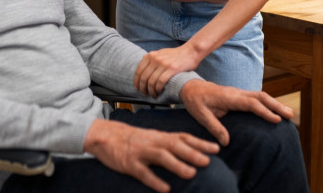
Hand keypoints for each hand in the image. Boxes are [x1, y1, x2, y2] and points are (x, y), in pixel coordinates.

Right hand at [83, 119, 219, 192]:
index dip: (200, 143)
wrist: (106, 135)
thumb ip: (170, 144)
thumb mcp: (153, 138)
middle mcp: (153, 142)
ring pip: (161, 157)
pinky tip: (165, 189)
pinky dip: (154, 180)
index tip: (217, 149)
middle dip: (192, 153)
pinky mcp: (130, 164)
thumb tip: (193, 152)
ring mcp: (141, 152)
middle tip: (208, 162)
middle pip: (175, 145)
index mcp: (160, 136)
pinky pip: (143, 172)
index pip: (183, 137)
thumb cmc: (133, 139)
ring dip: (177, 165)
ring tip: (191, 174)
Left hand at [134, 44, 201, 97]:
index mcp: (151, 55)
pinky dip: (158, 89)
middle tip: (144, 93)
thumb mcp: (161, 52)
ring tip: (153, 95)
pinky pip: (161, 82)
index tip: (137, 87)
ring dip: (151, 91)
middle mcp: (155, 59)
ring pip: (152, 81)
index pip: (139, 70)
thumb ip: (152, 57)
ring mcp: (163, 64)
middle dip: (143, 88)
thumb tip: (143, 59)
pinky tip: (159, 92)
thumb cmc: (176, 54)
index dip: (136, 81)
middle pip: (144, 77)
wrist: (190, 51)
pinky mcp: (172, 69)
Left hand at [180, 79, 294, 145]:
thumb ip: (214, 127)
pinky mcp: (239, 95)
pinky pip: (256, 97)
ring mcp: (238, 92)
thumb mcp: (201, 115)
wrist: (190, 87)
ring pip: (260, 95)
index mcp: (228, 97)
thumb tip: (226, 142)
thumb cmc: (195, 101)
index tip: (276, 119)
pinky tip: (276, 110)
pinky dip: (268, 102)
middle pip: (260, 96)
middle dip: (276, 105)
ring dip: (275, 103)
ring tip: (288, 113)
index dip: (264, 111)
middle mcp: (236, 93)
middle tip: (290, 115)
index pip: (250, 103)